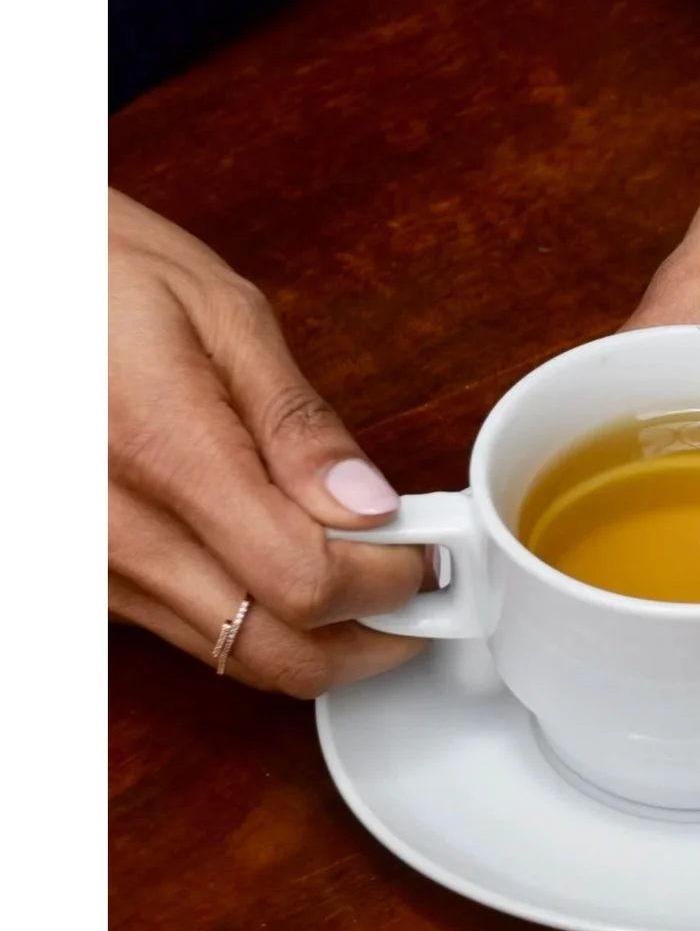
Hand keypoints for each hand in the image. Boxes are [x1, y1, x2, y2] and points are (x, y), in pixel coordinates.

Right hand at [108, 190, 426, 694]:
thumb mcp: (220, 314)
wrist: (12, 277)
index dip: (386, 581)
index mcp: (160, 452)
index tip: (427, 551)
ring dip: (317, 638)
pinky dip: (255, 620)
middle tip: (416, 592)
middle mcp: (113, 531)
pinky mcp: (84, 577)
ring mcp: (91, 565)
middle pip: (274, 651)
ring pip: (232, 655)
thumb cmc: (102, 275)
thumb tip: (369, 505)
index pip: (303, 580)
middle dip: (369, 638)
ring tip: (364, 578)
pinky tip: (287, 570)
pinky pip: (188, 630)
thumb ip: (298, 423)